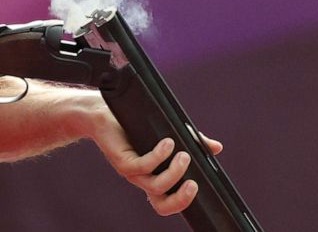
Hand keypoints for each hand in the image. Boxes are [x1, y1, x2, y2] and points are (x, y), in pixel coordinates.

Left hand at [91, 106, 222, 215]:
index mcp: (153, 176)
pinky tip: (167, 143)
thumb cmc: (132, 123)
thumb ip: (191, 141)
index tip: (199, 187)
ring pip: (155, 186)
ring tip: (184, 154)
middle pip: (161, 204)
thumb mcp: (168, 132)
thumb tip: (216, 147)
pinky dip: (158, 156)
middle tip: (194, 183)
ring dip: (174, 172)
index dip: (182, 202)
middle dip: (180, 199)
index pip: (167, 201)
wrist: (100, 112)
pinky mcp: (121, 160)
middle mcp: (142, 178)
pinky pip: (143, 166)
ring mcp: (131, 171)